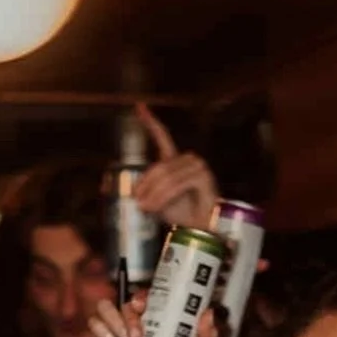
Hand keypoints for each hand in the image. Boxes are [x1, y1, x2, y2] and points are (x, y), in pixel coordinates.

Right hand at [89, 297, 218, 336]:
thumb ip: (206, 335)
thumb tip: (208, 313)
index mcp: (158, 314)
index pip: (146, 293)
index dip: (142, 293)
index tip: (144, 304)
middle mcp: (137, 317)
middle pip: (126, 299)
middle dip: (129, 313)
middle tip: (139, 335)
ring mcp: (119, 328)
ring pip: (106, 307)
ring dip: (115, 320)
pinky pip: (95, 324)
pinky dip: (100, 329)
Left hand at [131, 105, 218, 229]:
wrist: (200, 229)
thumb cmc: (180, 213)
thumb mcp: (158, 201)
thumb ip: (148, 192)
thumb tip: (133, 193)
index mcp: (175, 160)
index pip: (163, 136)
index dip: (150, 122)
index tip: (139, 107)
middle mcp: (187, 158)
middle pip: (160, 167)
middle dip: (146, 186)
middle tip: (138, 203)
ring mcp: (197, 166)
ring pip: (167, 177)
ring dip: (154, 194)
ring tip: (146, 208)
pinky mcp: (203, 176)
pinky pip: (178, 184)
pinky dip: (165, 196)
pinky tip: (157, 207)